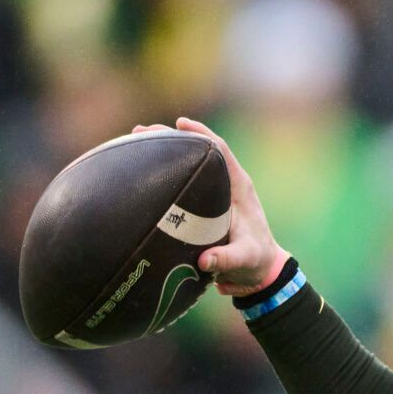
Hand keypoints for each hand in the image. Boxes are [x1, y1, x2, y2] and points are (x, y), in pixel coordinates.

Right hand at [132, 117, 288, 296]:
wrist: (258, 270)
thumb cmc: (255, 261)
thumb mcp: (245, 260)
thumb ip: (227, 259)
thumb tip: (204, 260)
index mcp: (239, 187)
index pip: (221, 150)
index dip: (201, 133)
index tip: (180, 123)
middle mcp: (226, 183)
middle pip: (198, 150)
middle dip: (171, 137)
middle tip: (141, 131)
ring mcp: (214, 191)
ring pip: (187, 162)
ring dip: (163, 150)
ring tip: (134, 140)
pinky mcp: (203, 203)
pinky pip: (182, 180)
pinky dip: (163, 172)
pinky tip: (139, 169)